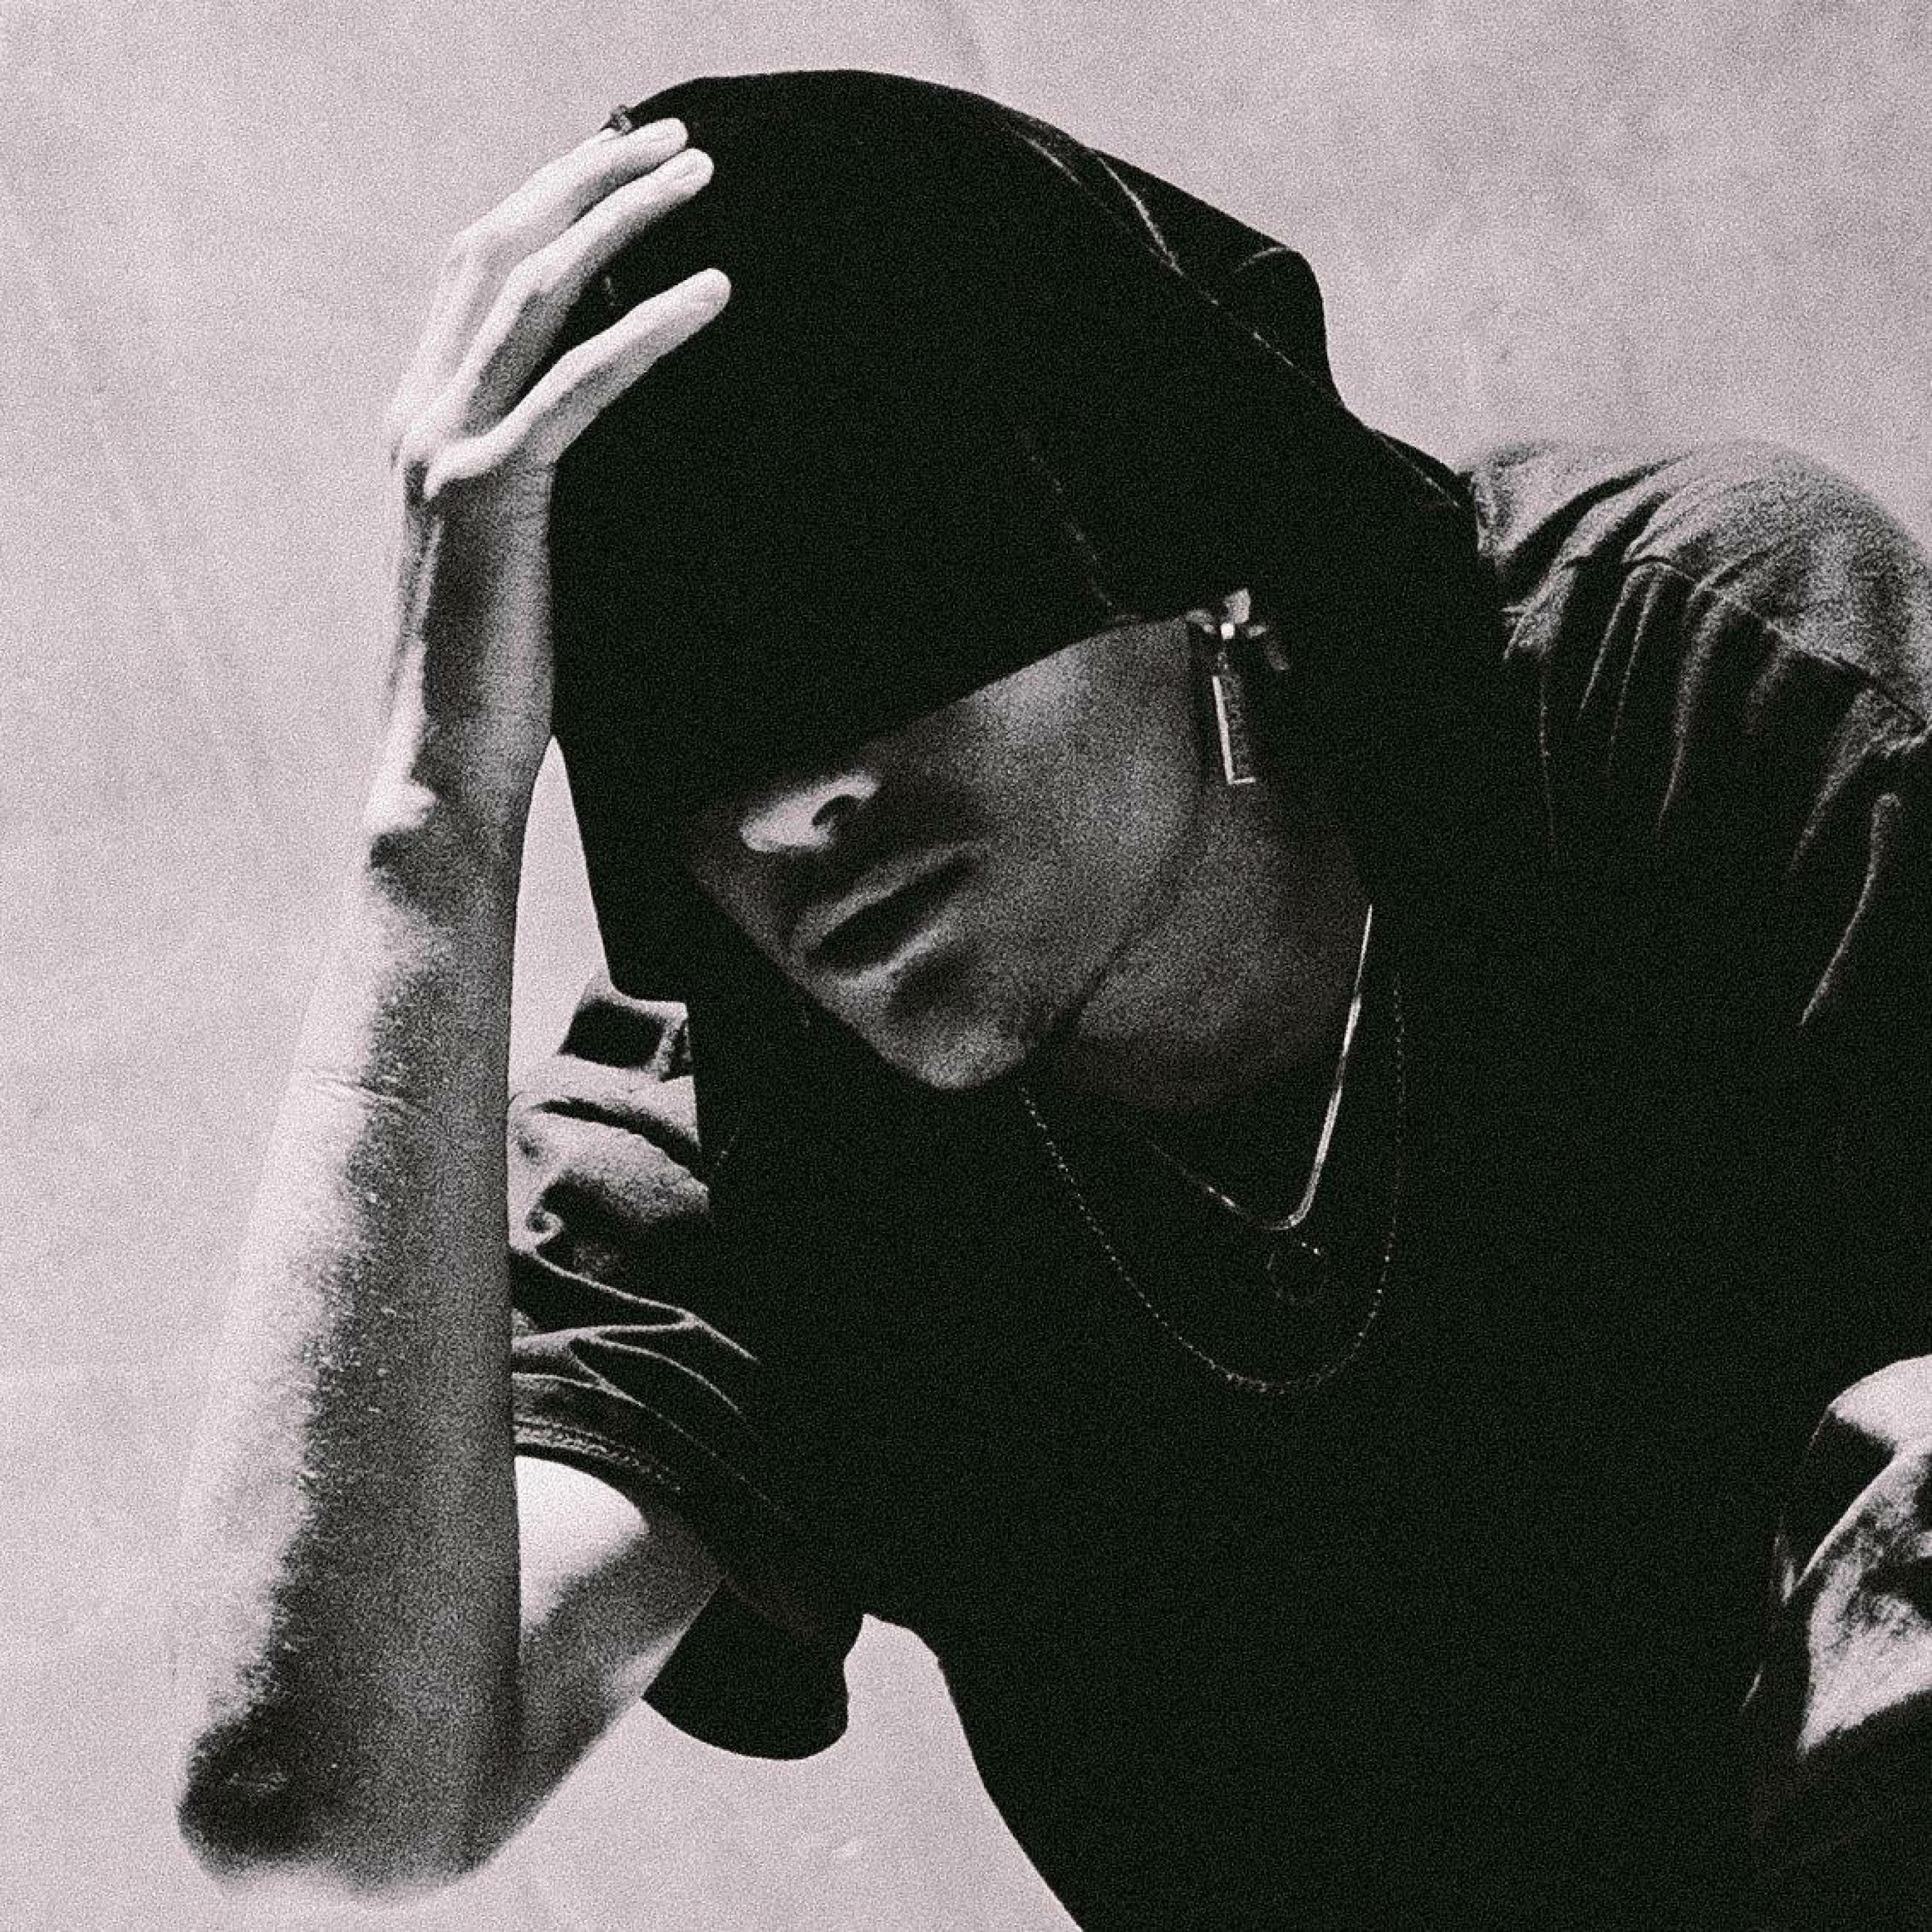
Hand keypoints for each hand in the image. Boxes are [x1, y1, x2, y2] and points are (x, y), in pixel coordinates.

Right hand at [374, 116, 729, 852]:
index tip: (624, 163)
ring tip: (701, 173)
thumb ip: (544, 478)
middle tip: (675, 136)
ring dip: (621, 218)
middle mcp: (417, 418)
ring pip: (534, 293)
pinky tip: (713, 291)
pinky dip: (649, 327)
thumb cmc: (496, 676)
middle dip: (586, 178)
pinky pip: (580, 385)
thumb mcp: (519, 553)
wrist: (442, 764)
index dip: (547, 201)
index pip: (477, 274)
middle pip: (500, 250)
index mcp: (420, 424)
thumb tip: (621, 434)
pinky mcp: (491, 497)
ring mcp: (444, 451)